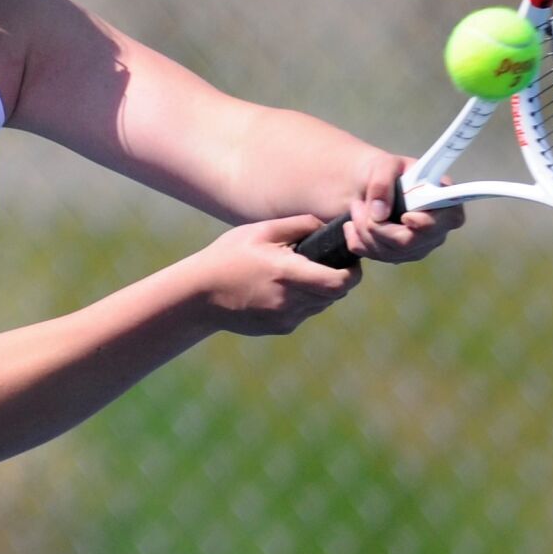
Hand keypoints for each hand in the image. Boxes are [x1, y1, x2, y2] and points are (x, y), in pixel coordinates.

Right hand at [197, 215, 362, 335]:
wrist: (199, 294)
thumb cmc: (229, 256)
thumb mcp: (261, 230)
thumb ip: (300, 225)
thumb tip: (329, 225)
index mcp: (288, 273)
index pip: (340, 282)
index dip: (353, 272)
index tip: (350, 260)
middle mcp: (290, 300)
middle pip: (335, 294)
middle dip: (337, 278)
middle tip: (326, 261)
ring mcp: (285, 318)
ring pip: (321, 305)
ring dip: (320, 290)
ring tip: (298, 273)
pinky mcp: (280, 329)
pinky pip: (304, 314)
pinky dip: (303, 301)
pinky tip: (280, 288)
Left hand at [344, 152, 463, 262]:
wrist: (372, 185)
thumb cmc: (387, 171)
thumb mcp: (384, 165)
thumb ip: (383, 182)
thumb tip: (379, 214)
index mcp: (444, 201)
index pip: (450, 219)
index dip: (428, 223)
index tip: (407, 217)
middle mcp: (436, 229)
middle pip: (410, 242)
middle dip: (378, 226)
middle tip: (358, 204)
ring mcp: (418, 246)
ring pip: (389, 252)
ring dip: (363, 229)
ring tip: (356, 206)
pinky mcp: (398, 255)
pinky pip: (375, 256)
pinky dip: (357, 240)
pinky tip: (352, 224)